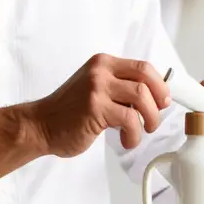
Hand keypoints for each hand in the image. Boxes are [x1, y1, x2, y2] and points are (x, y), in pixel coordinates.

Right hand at [30, 54, 170, 155]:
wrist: (40, 125)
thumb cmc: (69, 112)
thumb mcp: (95, 88)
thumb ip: (118, 88)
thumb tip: (152, 98)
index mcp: (103, 63)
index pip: (142, 66)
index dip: (159, 85)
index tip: (163, 101)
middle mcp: (101, 71)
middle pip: (146, 77)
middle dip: (159, 99)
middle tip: (156, 117)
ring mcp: (97, 88)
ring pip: (142, 97)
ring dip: (150, 118)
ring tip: (142, 131)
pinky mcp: (95, 108)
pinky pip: (130, 120)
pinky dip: (134, 135)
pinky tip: (126, 141)